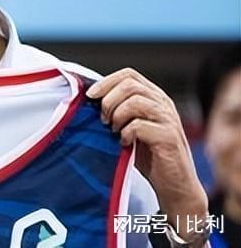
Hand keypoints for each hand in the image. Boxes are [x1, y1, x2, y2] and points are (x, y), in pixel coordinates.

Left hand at [88, 68, 208, 242]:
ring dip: (117, 116)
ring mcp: (168, 120)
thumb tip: (85, 100)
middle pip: (130, 85)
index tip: (90, 96)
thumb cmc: (148, 156)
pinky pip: (139, 125)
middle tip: (103, 120)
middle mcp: (163, 104)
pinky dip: (125, 133)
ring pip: (135, 101)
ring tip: (114, 132)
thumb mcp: (128, 128)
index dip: (106, 82)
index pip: (129, 74)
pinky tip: (125, 143)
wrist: (174, 185)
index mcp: (154, 97)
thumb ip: (116, 112)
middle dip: (108, 101)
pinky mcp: (168, 137)